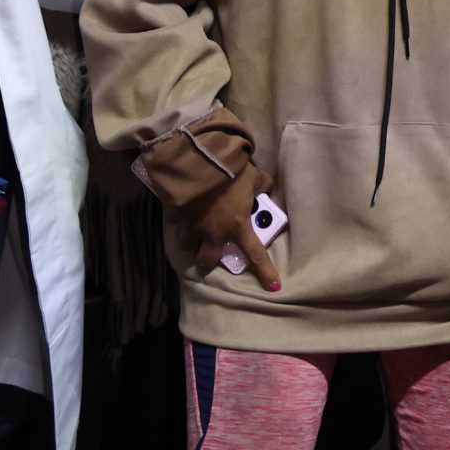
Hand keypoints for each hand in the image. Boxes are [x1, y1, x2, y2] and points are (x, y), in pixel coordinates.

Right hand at [184, 165, 280, 291]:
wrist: (200, 162)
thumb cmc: (232, 172)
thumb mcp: (255, 177)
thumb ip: (263, 185)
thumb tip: (267, 186)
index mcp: (237, 227)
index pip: (255, 255)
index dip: (266, 273)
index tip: (274, 287)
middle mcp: (214, 233)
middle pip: (206, 261)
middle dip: (207, 261)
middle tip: (210, 253)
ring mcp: (192, 226)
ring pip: (186, 245)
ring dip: (191, 240)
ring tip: (194, 231)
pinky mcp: (176, 215)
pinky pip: (176, 223)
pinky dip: (179, 220)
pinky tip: (182, 212)